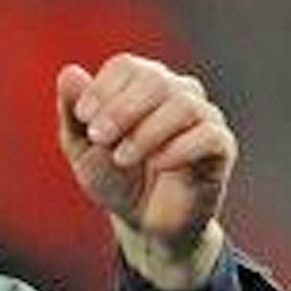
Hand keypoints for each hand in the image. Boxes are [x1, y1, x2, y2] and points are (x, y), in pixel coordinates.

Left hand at [56, 54, 235, 290]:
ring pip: (183, 104)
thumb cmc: (115, 179)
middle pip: (155, 80)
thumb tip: (69, 73)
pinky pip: (209, 135)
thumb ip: (74, 113)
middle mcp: (177, 92)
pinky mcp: (221, 148)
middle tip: (99, 138)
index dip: (102, 89)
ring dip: (146, 131)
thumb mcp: (83, 149)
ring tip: (122, 158)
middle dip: (121, 109)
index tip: (84, 119)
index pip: (126, 66)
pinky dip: (179, 148)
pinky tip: (157, 164)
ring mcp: (203, 117)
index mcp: (142, 84)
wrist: (145, 224)